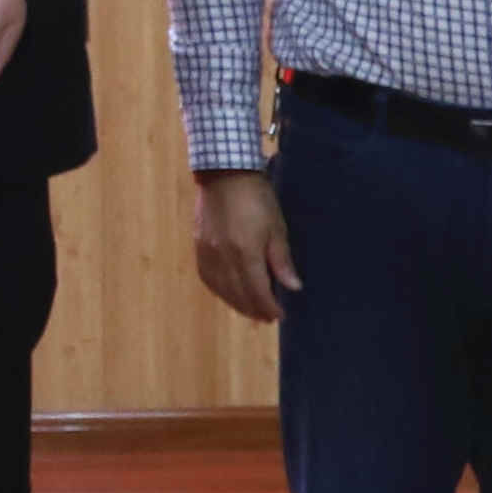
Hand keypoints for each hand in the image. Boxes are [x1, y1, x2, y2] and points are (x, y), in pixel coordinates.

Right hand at [189, 167, 296, 325]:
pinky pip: (206, 277)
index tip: (279, 315)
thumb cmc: (257, 199)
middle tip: (266, 318)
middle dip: (253, 309)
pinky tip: (226, 292)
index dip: (269, 307)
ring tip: (248, 310)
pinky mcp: (198, 246)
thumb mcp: (276, 228)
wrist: (224, 174)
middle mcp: (223, 257)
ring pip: (220, 289)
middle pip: (238, 294)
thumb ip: (281, 260)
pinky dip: (218, 290)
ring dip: (235, 303)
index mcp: (245, 253)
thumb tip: (293, 288)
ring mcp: (208, 252)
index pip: (257, 291)